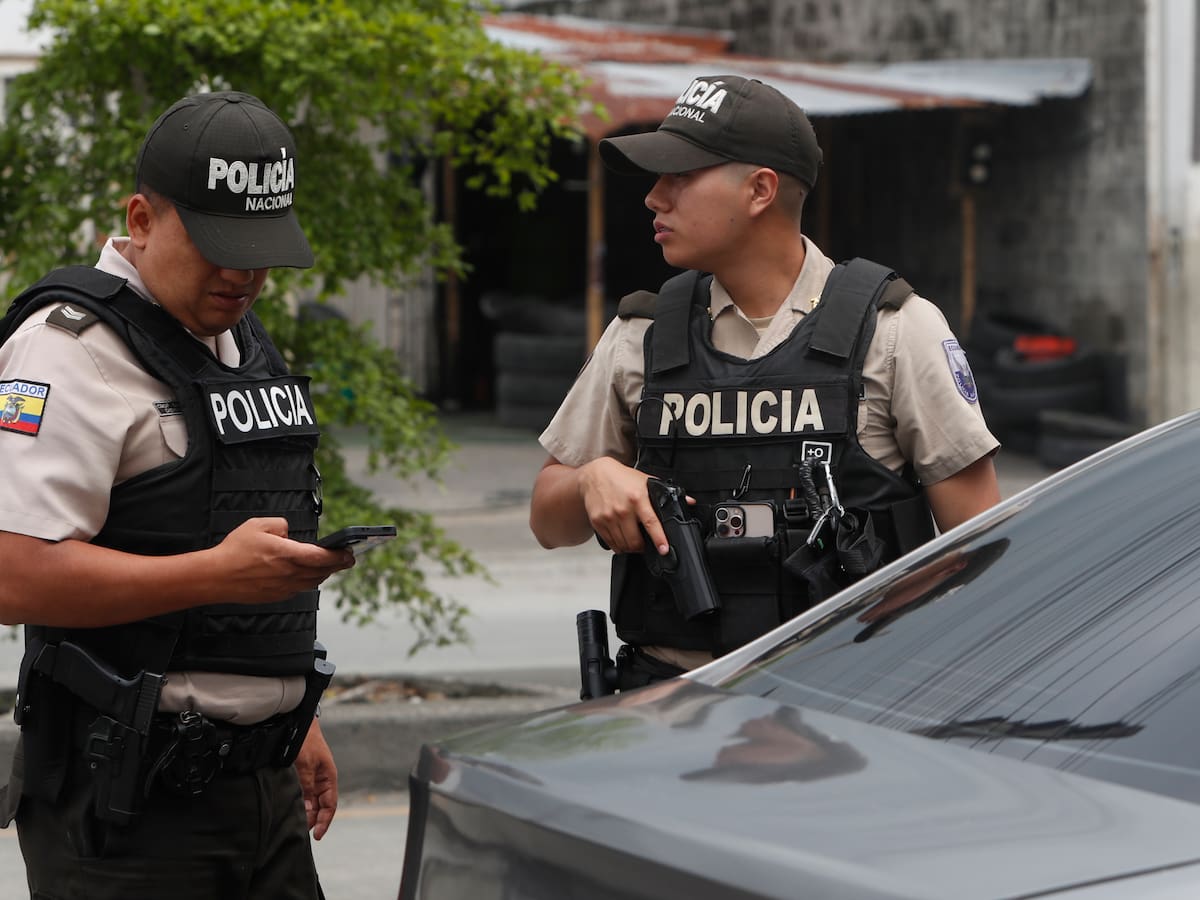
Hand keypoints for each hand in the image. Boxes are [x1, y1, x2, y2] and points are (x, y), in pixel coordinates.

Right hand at [210, 518, 355, 604]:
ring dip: (323, 574)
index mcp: (287, 555)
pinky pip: (298, 589)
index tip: (349, 553)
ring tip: (329, 566)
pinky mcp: (275, 596)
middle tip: (347, 560)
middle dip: (337, 565)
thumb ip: (280, 525)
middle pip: (322, 572)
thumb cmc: (234, 551)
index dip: (339, 556)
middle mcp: (289, 574)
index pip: (321, 557)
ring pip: (312, 582)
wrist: (215, 577)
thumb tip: (289, 533)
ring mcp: (283, 588)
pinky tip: (306, 575)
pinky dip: (307, 581)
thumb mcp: (258, 525)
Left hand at [294, 718, 337, 839]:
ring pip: (309, 801)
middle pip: (319, 806)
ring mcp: (311, 778)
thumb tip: (307, 810)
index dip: (325, 822)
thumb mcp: (306, 765)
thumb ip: (306, 787)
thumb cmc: (306, 741)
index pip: (330, 806)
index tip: (317, 836)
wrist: (298, 723)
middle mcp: (321, 780)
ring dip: (304, 812)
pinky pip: (301, 793)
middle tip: (300, 832)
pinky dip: (297, 802)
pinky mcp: (300, 775)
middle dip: (312, 820)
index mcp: (328, 778)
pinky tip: (289, 809)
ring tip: (293, 824)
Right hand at [578, 458, 668, 555]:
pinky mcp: (598, 522)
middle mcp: (623, 509)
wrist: (595, 474)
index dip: (659, 539)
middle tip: (645, 545)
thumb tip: (690, 502)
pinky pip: (611, 543)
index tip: (664, 549)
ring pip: (623, 545)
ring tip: (634, 542)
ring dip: (630, 548)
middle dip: (642, 547)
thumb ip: (667, 493)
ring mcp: (609, 517)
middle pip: (635, 540)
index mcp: (638, 498)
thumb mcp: (646, 481)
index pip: (651, 523)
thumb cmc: (622, 478)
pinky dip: (618, 546)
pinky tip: (622, 539)